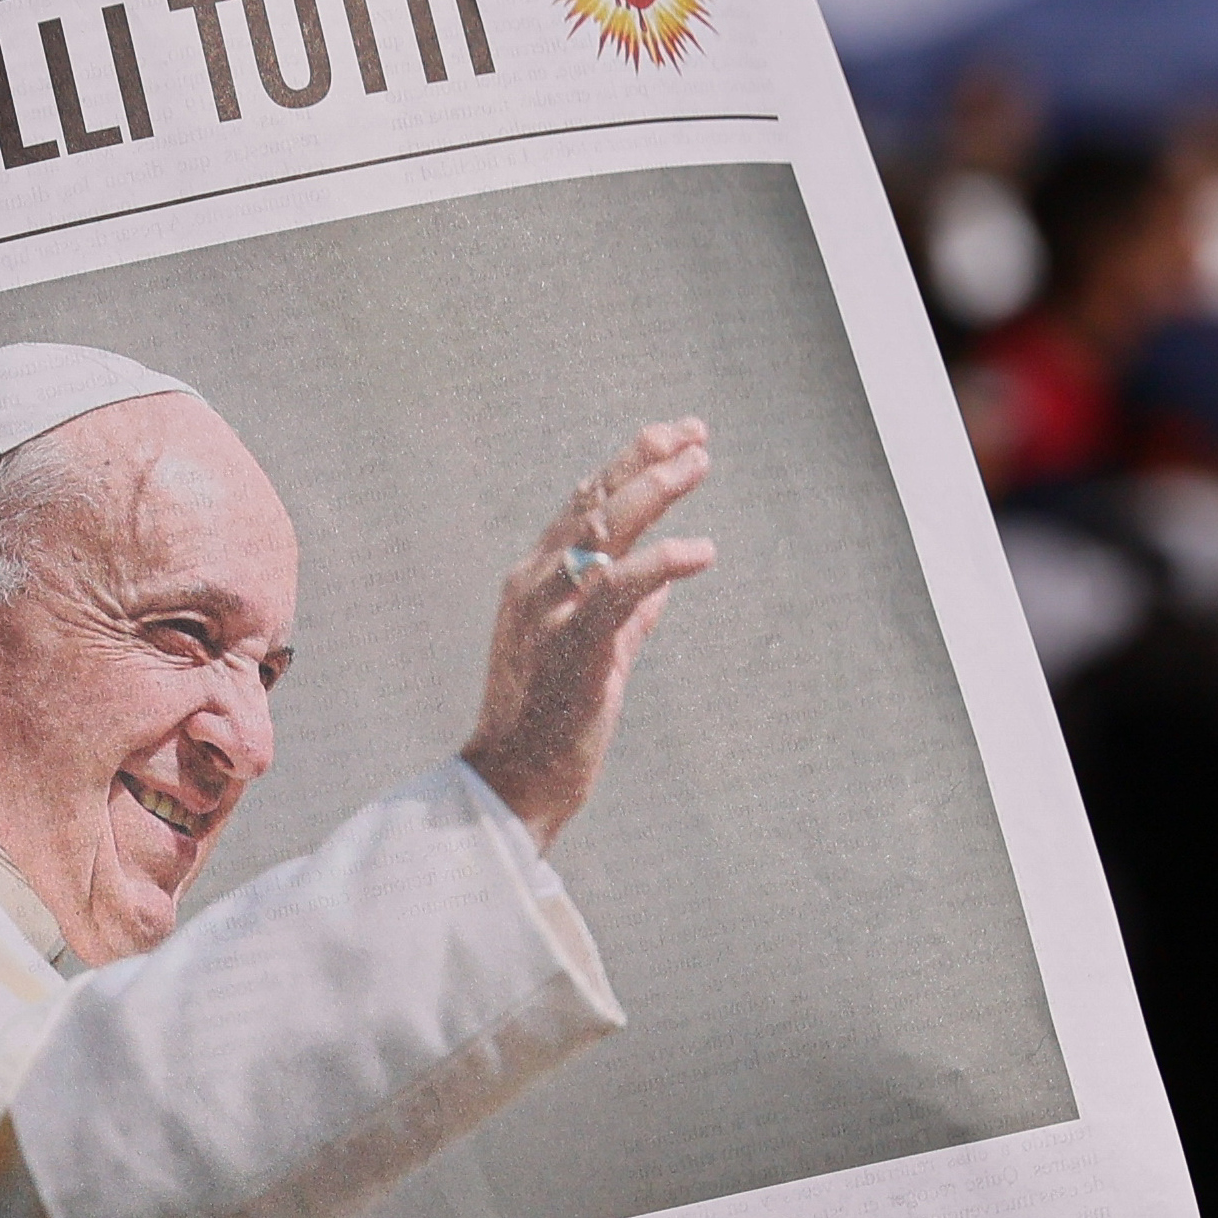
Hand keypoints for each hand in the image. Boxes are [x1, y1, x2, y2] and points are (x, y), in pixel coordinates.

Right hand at [459, 418, 713, 842]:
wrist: (515, 781)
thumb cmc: (552, 722)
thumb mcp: (594, 653)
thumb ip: (627, 613)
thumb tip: (666, 580)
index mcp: (536, 580)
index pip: (584, 503)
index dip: (631, 463)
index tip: (678, 439)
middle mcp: (536, 583)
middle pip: (595, 500)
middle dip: (648, 458)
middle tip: (697, 436)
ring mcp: (551, 612)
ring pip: (605, 529)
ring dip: (656, 490)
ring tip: (700, 463)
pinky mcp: (575, 646)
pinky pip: (622, 590)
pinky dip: (664, 562)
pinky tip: (702, 550)